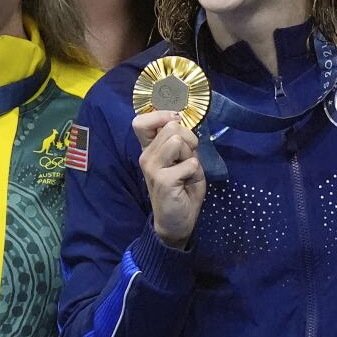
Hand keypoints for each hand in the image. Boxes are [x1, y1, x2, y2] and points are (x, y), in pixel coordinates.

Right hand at [133, 110, 205, 248]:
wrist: (177, 221)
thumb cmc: (182, 189)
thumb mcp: (183, 160)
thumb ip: (181, 142)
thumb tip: (181, 122)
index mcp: (149, 149)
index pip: (141, 122)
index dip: (161, 115)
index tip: (176, 123)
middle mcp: (146, 156)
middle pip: (171, 126)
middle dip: (189, 139)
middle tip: (188, 158)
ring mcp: (152, 168)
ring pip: (178, 141)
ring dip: (191, 155)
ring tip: (187, 171)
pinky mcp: (163, 180)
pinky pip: (190, 163)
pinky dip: (195, 172)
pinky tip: (187, 184)